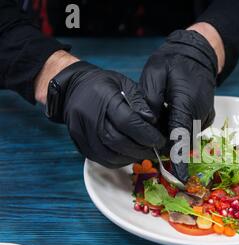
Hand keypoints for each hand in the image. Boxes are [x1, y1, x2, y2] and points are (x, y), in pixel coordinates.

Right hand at [45, 60, 165, 167]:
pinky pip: (101, 159)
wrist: (73, 88)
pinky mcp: (79, 143)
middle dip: (140, 149)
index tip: (159, 140)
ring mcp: (81, 132)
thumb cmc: (104, 85)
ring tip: (143, 154)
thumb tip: (153, 122)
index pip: (127, 121)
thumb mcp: (125, 83)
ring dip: (130, 157)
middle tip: (154, 150)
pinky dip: (118, 161)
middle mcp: (89, 116)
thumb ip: (140, 102)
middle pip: (118, 141)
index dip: (146, 134)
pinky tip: (129, 156)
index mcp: (103, 97)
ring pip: (109, 154)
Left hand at [140, 29, 218, 181]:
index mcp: (187, 103)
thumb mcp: (155, 72)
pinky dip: (177, 128)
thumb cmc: (174, 62)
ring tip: (159, 117)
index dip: (178, 158)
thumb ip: (149, 98)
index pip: (180, 136)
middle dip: (165, 141)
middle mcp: (200, 114)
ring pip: (184, 136)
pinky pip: (189, 129)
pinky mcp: (205, 118)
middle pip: (180, 139)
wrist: (199, 55)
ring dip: (170, 134)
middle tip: (147, 134)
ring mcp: (204, 117)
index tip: (178, 177)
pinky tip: (169, 115)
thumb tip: (145, 121)